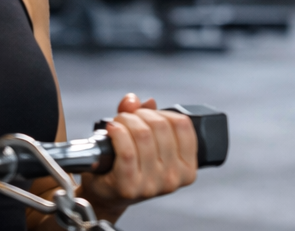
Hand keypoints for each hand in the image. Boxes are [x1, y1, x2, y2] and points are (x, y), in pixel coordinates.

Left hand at [79, 93, 197, 219]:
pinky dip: (117, 133)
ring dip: (125, 121)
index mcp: (187, 167)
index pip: (182, 124)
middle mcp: (173, 178)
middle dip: (139, 114)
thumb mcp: (146, 139)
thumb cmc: (129, 165)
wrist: (108, 193)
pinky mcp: (129, 187)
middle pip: (160, 126)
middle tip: (127, 119)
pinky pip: (126, 150)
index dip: (162, 112)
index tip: (148, 116)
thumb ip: (146, 114)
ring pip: (142, 135)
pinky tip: (111, 130)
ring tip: (118, 124)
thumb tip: (147, 101)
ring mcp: (152, 185)